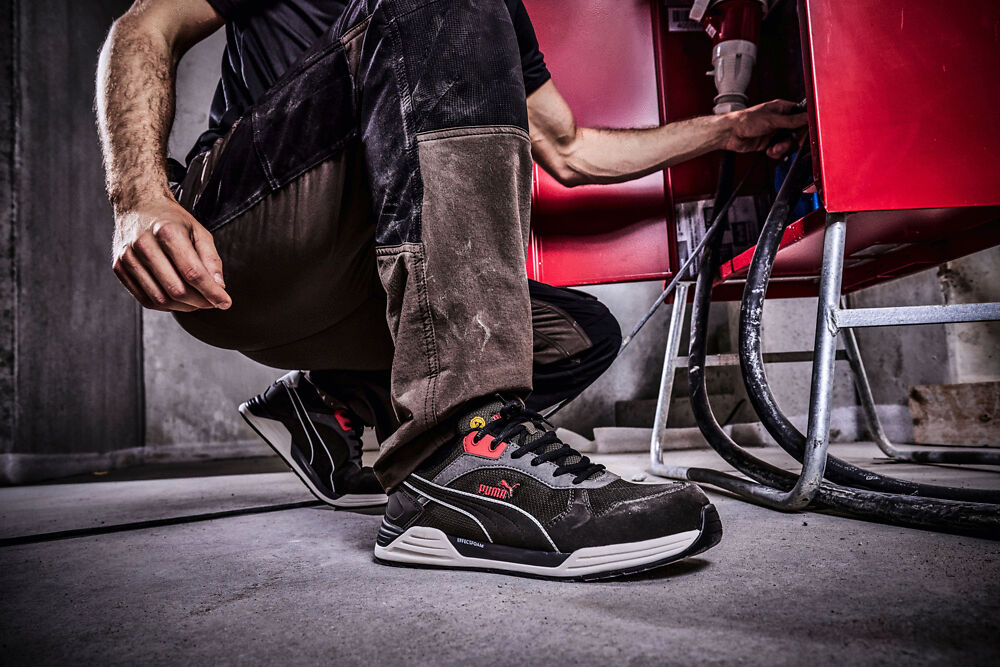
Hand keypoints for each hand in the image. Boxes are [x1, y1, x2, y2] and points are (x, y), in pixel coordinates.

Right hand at [111, 198, 230, 311]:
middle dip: (199, 302)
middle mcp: (144, 244)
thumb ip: (211, 259)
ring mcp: (128, 257)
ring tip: (195, 300)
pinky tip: (177, 299)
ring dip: (183, 306)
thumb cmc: (170, 219)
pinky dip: (165, 305)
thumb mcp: (199, 231)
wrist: (138, 204)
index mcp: (167, 232)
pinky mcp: (119, 267)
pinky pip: (144, 299)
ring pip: (160, 299)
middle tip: (211, 301)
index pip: (192, 273)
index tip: (225, 302)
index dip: (211, 292)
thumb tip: (219, 287)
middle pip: (176, 289)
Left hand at [724, 99, 807, 158]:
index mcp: (781, 109)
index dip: (804, 125)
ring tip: (773, 148)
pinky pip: (779, 149)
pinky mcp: (768, 142)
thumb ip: (791, 120)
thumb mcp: (772, 120)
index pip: (800, 115)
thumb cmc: (746, 121)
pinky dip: (775, 152)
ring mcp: (774, 131)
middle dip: (791, 140)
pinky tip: (769, 151)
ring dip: (782, 148)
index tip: (803, 133)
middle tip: (788, 144)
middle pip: (796, 132)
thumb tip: (807, 117)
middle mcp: (779, 120)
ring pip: (788, 142)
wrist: (730, 134)